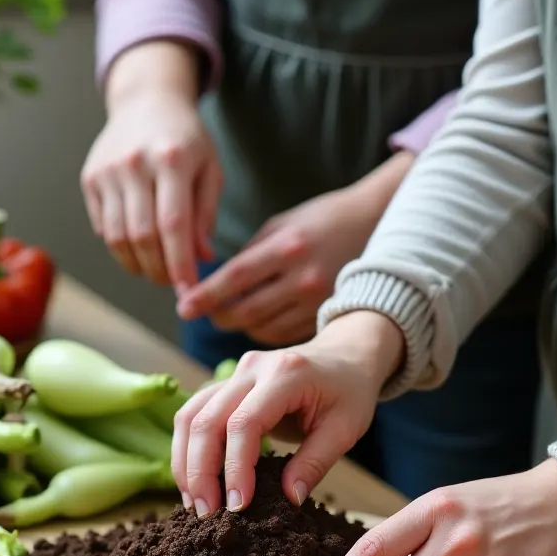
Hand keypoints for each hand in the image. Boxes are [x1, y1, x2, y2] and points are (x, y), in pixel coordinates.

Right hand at [81, 42, 221, 290]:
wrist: (146, 101)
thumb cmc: (186, 140)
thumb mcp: (210, 169)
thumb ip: (207, 214)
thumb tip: (201, 258)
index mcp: (171, 159)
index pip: (173, 225)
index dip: (179, 264)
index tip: (189, 290)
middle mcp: (134, 163)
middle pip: (142, 236)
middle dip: (159, 270)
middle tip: (172, 282)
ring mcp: (107, 171)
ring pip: (118, 237)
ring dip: (137, 265)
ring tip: (155, 269)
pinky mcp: (90, 179)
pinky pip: (103, 228)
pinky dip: (120, 248)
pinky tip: (137, 248)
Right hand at [172, 311, 404, 516]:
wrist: (345, 355)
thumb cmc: (349, 392)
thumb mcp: (345, 429)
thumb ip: (315, 463)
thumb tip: (288, 499)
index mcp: (285, 375)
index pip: (245, 423)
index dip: (235, 467)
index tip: (238, 506)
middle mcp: (252, 368)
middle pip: (206, 420)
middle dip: (200, 472)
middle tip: (206, 515)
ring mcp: (234, 373)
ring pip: (190, 416)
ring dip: (186, 463)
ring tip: (195, 504)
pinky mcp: (224, 384)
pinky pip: (193, 414)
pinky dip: (187, 449)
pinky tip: (194, 480)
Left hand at [176, 187, 374, 344]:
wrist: (373, 226)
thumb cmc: (319, 221)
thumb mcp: (280, 225)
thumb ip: (249, 255)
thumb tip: (213, 285)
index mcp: (288, 246)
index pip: (236, 277)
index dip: (206, 295)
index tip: (183, 308)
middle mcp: (304, 277)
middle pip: (246, 311)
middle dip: (219, 316)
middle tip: (205, 313)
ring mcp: (317, 301)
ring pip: (262, 328)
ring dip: (240, 325)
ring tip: (231, 314)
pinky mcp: (325, 316)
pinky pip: (283, 335)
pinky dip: (263, 331)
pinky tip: (259, 319)